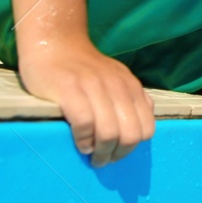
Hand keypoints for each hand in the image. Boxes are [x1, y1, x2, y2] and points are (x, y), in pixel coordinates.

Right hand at [18, 38, 155, 165]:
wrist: (55, 43)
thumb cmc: (83, 68)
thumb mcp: (116, 77)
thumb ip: (131, 96)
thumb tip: (145, 119)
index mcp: (131, 86)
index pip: (146, 128)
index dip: (133, 147)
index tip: (117, 153)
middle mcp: (117, 86)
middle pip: (131, 134)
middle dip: (118, 154)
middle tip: (103, 160)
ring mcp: (94, 87)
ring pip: (110, 132)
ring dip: (101, 152)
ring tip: (91, 155)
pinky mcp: (69, 89)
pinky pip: (85, 123)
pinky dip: (84, 140)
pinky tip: (79, 143)